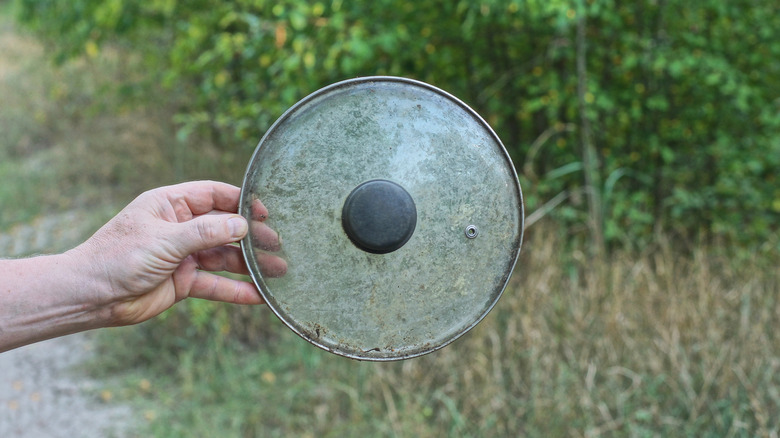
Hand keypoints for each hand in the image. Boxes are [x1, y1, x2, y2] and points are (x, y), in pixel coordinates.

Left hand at [74, 181, 286, 325]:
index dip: (241, 201)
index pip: (214, 195)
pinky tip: (258, 295)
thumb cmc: (118, 258)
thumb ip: (205, 232)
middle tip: (279, 245)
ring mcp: (183, 255)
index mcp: (170, 204)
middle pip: (225, 228)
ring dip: (250, 265)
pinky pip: (215, 284)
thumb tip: (243, 224)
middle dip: (252, 237)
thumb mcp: (165, 240)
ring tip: (279, 272)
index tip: (267, 211)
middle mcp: (180, 228)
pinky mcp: (183, 282)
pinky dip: (236, 290)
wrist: (90, 297)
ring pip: (225, 257)